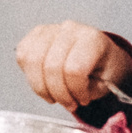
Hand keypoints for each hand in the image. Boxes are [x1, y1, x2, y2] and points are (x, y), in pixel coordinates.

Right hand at [14, 21, 131, 111]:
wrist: (100, 54)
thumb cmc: (103, 67)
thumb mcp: (108, 82)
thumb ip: (91, 90)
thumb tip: (71, 96)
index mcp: (92, 39)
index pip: (74, 69)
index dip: (76, 90)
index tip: (82, 99)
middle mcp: (70, 29)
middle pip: (51, 67)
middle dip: (59, 94)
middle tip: (69, 103)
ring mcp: (51, 29)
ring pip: (32, 61)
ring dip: (41, 87)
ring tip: (54, 96)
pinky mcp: (36, 34)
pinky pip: (22, 56)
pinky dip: (30, 76)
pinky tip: (44, 81)